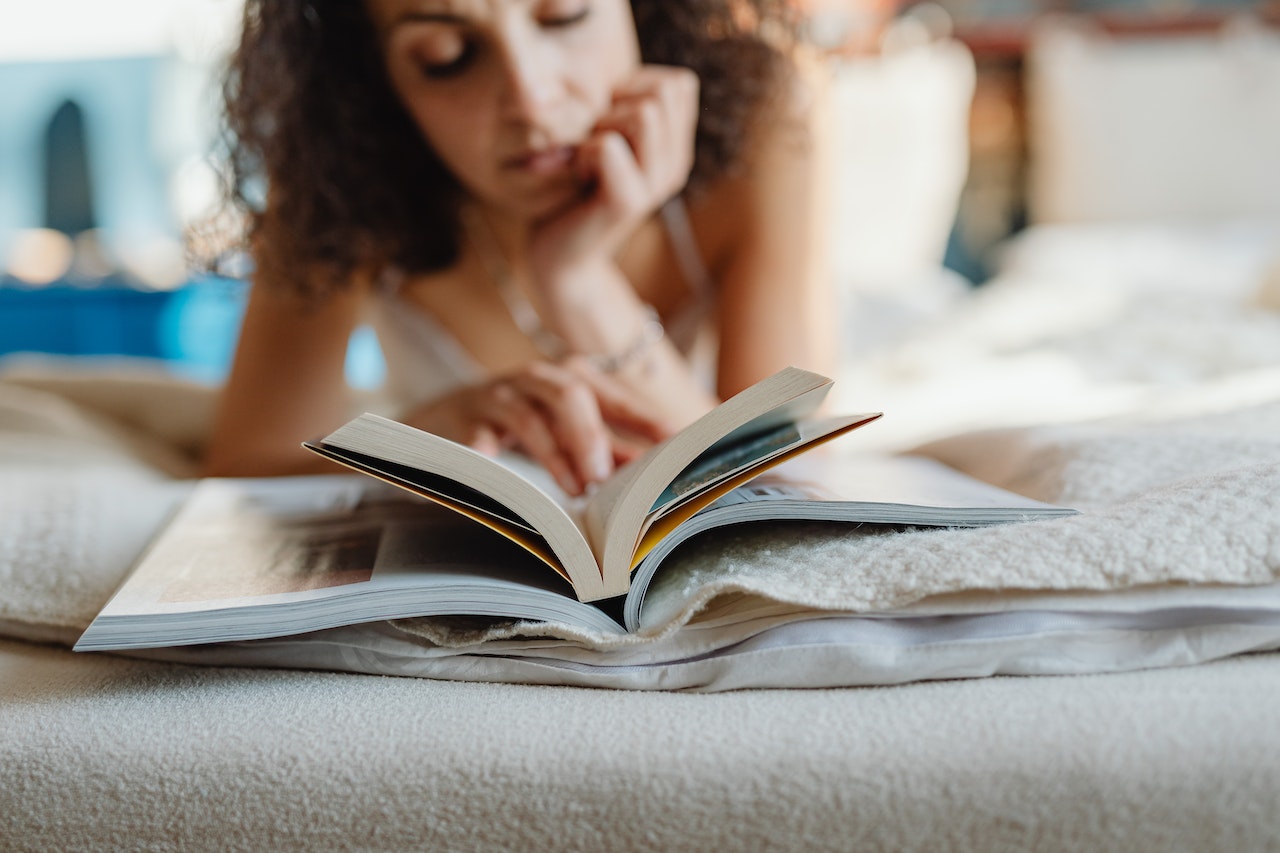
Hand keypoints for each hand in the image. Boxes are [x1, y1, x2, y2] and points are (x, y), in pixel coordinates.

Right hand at [399, 359, 672, 494]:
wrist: (440, 422)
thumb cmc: (517, 428)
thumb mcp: (566, 436)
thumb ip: (609, 449)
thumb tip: (656, 472)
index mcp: (568, 381)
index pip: (615, 395)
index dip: (646, 419)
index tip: (677, 445)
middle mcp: (534, 381)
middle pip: (571, 393)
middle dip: (593, 436)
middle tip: (607, 479)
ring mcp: (496, 396)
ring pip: (527, 412)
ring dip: (554, 451)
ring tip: (574, 487)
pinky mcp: (460, 419)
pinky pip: (475, 432)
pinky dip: (487, 450)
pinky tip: (499, 469)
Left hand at [528, 65, 699, 279]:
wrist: (560, 255)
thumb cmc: (573, 188)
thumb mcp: (604, 137)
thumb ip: (625, 107)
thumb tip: (624, 77)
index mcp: (675, 148)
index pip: (679, 84)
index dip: (636, 87)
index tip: (608, 121)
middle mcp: (675, 166)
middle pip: (664, 92)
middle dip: (619, 103)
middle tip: (594, 140)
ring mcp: (656, 186)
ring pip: (646, 113)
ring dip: (603, 124)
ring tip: (588, 157)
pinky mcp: (629, 202)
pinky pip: (608, 144)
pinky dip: (584, 150)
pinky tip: (580, 175)